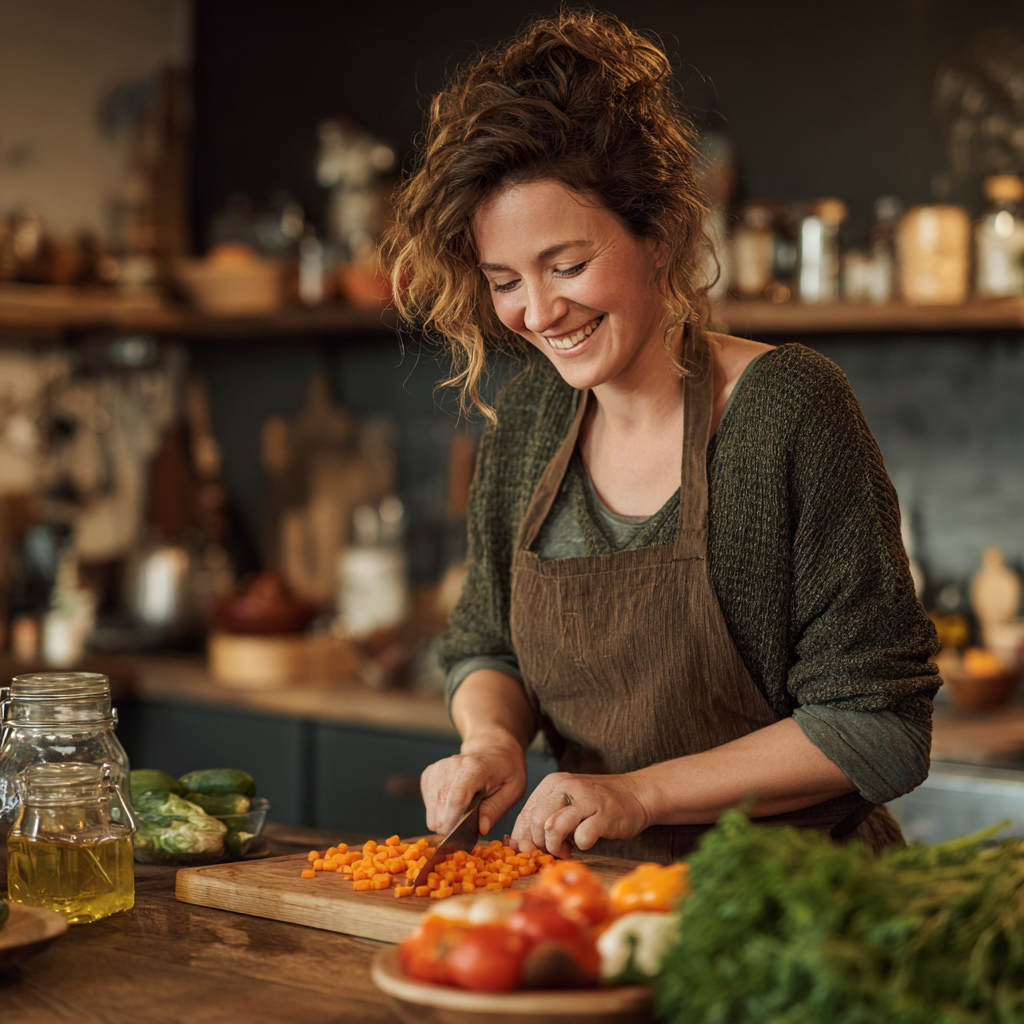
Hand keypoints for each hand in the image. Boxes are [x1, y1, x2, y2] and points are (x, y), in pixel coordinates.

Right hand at [421, 731, 526, 836]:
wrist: (493, 750)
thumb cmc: (506, 772)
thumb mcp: (513, 791)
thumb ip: (496, 810)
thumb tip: (481, 829)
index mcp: (475, 768)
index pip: (456, 798)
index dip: (455, 823)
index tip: (463, 836)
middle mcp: (452, 765)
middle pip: (440, 811)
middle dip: (454, 826)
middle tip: (470, 822)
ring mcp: (437, 769)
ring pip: (432, 814)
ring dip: (447, 819)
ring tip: (464, 810)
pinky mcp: (429, 774)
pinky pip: (428, 807)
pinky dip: (440, 811)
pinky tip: (455, 803)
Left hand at [510, 771, 652, 859]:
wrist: (637, 793)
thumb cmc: (598, 806)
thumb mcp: (567, 806)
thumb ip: (545, 820)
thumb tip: (518, 846)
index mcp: (552, 784)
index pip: (525, 815)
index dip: (527, 839)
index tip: (537, 851)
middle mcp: (566, 786)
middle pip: (536, 822)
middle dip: (542, 845)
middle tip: (557, 850)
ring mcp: (585, 799)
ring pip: (552, 827)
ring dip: (556, 847)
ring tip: (567, 849)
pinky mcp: (604, 814)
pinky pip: (582, 836)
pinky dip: (581, 845)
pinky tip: (586, 842)